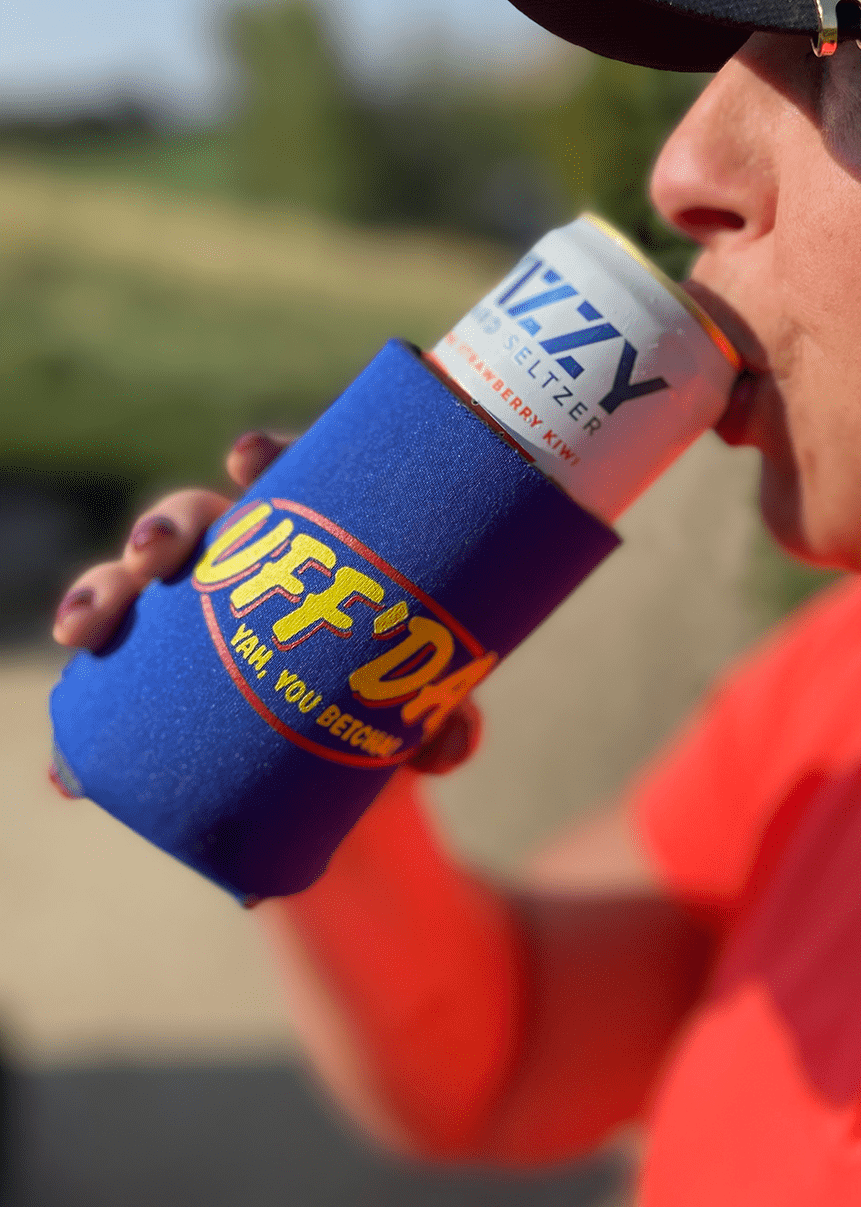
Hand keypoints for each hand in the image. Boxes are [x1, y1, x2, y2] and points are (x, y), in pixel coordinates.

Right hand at [50, 429, 479, 772]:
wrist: (365, 750)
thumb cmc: (405, 690)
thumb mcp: (430, 702)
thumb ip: (447, 718)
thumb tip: (448, 748)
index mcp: (318, 537)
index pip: (294, 477)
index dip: (267, 458)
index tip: (246, 456)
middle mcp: (252, 559)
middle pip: (201, 517)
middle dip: (167, 524)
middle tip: (151, 553)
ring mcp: (204, 607)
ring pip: (142, 579)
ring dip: (104, 590)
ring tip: (82, 626)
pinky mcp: (171, 666)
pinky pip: (120, 666)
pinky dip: (90, 692)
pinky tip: (66, 733)